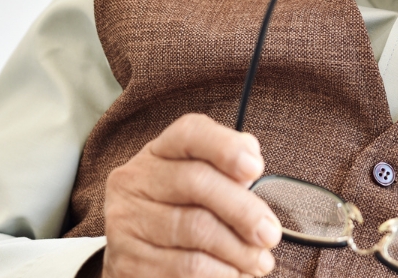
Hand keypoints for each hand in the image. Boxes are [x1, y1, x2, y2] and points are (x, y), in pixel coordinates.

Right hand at [101, 114, 281, 277]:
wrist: (131, 259)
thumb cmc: (178, 213)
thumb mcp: (198, 186)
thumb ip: (225, 172)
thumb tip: (251, 167)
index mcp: (159, 152)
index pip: (190, 133)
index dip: (225, 146)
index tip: (256, 168)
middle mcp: (136, 180)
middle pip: (196, 181)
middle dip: (243, 210)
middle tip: (270, 234)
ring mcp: (126, 220)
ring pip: (195, 228)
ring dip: (238, 250)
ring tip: (260, 261)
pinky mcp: (128, 261)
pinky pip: (185, 266)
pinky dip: (220, 273)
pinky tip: (235, 274)